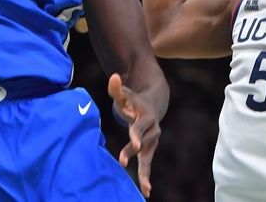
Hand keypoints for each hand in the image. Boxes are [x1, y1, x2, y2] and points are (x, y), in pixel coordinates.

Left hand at [108, 73, 160, 197]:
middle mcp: (152, 129)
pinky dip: (146, 176)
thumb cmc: (133, 99)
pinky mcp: (149, 148)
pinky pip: (148, 163)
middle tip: (123, 161)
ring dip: (144, 171)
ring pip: (147, 157)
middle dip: (133, 151)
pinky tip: (146, 191)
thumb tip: (113, 76)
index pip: (139, 126)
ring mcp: (152, 140)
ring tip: (144, 188)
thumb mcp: (124, 93)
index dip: (136, 134)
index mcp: (145, 116)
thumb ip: (116, 88)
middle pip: (142, 143)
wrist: (152, 104)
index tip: (133, 143)